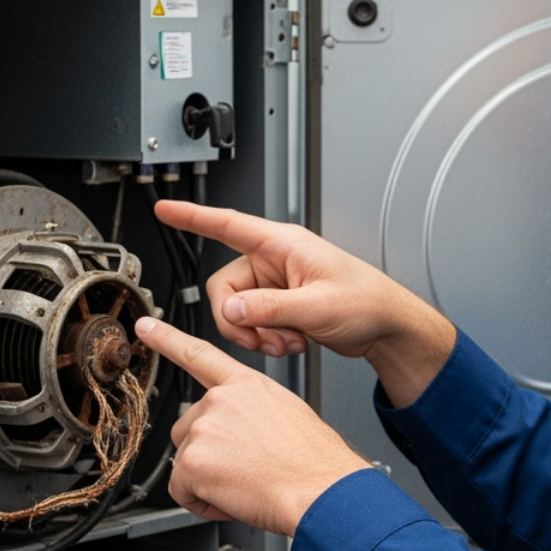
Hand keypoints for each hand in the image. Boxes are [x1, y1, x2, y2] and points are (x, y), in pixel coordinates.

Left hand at [134, 315, 368, 536]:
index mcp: (246, 385)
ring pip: (186, 461)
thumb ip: (250, 412)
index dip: (168, 339)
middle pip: (188, 428)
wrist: (320, 489)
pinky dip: (202, 502)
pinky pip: (182, 490)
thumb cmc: (314, 462)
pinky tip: (233, 497)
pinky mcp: (193, 461)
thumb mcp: (288, 415)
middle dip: (207, 453)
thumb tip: (238, 433)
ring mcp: (204, 427)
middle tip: (245, 468)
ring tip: (246, 482)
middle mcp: (220, 399)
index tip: (145, 326)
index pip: (200, 354)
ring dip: (207, 479)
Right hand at [153, 199, 455, 406]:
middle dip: (239, 319)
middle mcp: (275, 261)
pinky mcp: (279, 306)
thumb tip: (233, 311)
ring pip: (236, 311)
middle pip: (224, 287)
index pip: (227, 224)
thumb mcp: (317, 306)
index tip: (165, 208)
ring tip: (287, 341)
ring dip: (257, 333)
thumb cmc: (366, 302)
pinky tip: (292, 342)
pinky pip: (252, 323)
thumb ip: (270, 308)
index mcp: (282, 244)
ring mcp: (276, 285)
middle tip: (265, 336)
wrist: (385, 326)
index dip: (192, 216)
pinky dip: (266, 339)